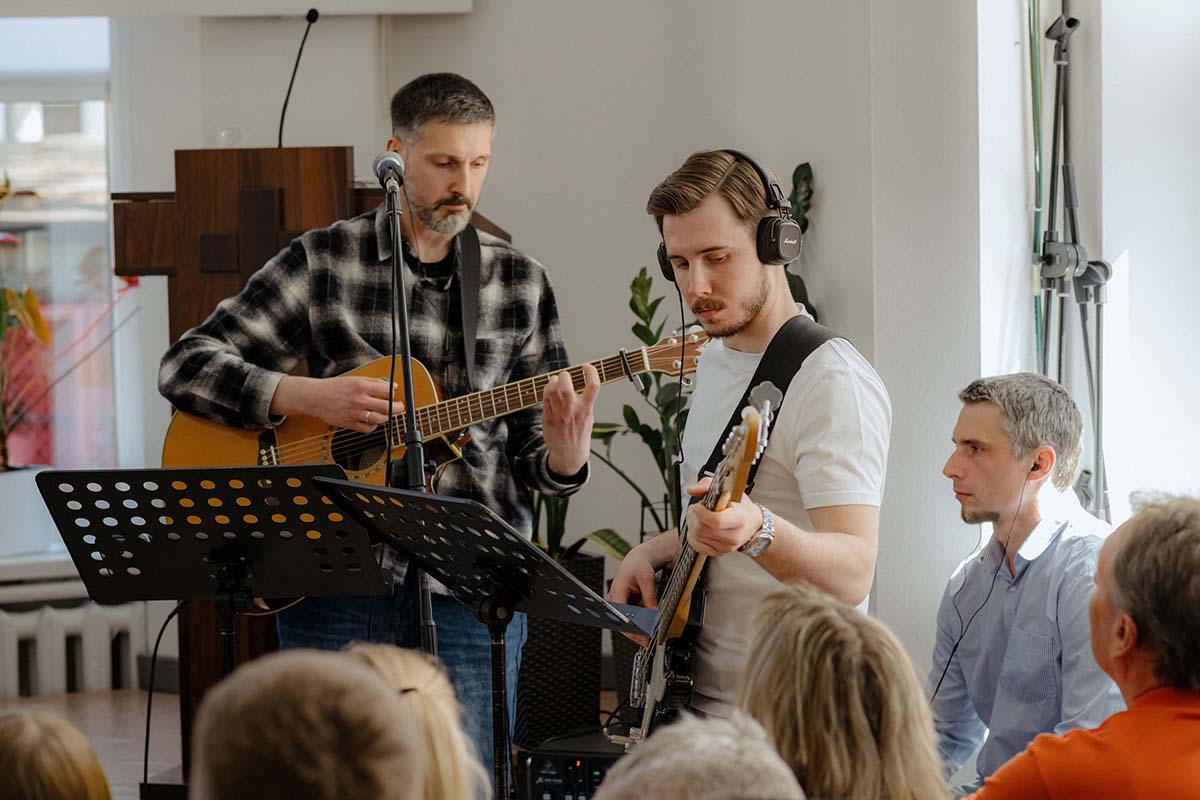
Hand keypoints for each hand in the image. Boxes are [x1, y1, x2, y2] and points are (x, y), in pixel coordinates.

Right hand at [270, 375, 403, 432]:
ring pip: (379, 419)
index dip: (394, 393)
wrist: (316, 397)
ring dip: (386, 417)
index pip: (387, 391)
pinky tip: (373, 420)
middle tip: (399, 407)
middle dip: (397, 408)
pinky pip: (368, 428)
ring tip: (387, 414)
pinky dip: (374, 425)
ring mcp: (355, 413)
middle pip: (387, 407)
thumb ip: (373, 382)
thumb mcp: (355, 379)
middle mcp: (359, 400)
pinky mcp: (350, 424)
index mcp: (361, 386)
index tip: (395, 393)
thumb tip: (391, 386)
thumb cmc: (335, 387)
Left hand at [542, 363, 599, 475]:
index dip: (591, 371)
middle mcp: (572, 410)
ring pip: (551, 388)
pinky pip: (545, 396)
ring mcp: (558, 413)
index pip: (593, 385)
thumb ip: (585, 400)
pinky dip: (548, 389)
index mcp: (586, 409)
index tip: (587, 367)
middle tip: (567, 376)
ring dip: (554, 380)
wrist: (569, 455)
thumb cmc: (580, 434)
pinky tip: (551, 391)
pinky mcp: (547, 416)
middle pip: (565, 384)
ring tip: (557, 382)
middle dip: (565, 375)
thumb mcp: (589, 416)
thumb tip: (580, 381)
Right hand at [606, 542, 661, 645]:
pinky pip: (630, 618)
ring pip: (625, 622)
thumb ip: (650, 597)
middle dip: (634, 632)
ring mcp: (619, 603)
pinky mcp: (625, 606)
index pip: (619, 615)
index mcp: (617, 590)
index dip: (630, 628)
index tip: (641, 635)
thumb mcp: (647, 579)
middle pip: (621, 621)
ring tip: (649, 633)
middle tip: (647, 639)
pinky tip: (647, 625)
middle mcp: (615, 598)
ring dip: (637, 628)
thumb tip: (654, 614)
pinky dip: (639, 623)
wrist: (638, 559)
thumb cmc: (639, 565)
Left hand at [684, 477, 762, 556]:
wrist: (752, 523)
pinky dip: (693, 536)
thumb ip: (708, 485)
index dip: (702, 512)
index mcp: (739, 520)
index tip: (699, 505)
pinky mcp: (719, 552)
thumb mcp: (728, 490)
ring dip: (692, 524)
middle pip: (702, 529)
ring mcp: (726, 547)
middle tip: (696, 509)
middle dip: (694, 516)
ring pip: (697, 537)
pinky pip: (697, 546)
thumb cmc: (741, 506)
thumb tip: (692, 490)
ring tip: (698, 516)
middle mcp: (734, 536)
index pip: (716, 520)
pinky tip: (699, 527)